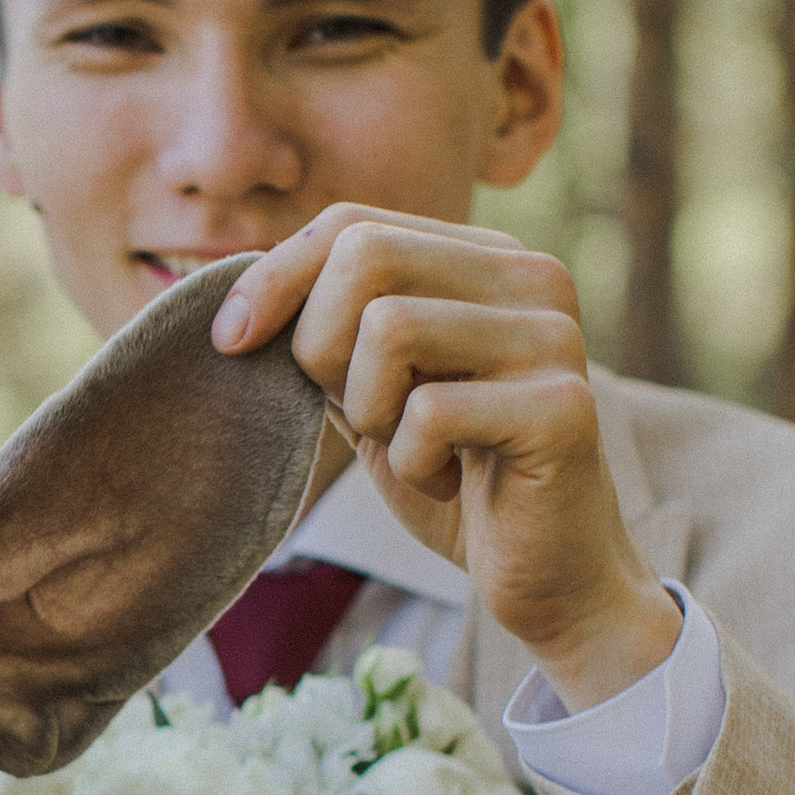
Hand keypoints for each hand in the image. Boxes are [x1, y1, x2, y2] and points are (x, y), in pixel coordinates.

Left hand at [212, 207, 681, 711]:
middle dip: (319, 345)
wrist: (546, 571)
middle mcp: (531, 276)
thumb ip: (325, 330)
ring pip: (390, 327)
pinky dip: (413, 462)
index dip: (273, 278)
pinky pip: (428, 412)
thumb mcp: (369, 388)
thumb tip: (238, 295)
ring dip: (368, 410)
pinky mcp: (564, 408)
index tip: (230, 342)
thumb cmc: (452, 475)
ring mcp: (555, 336)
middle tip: (357, 415)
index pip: (351, 223)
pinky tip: (450, 480)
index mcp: (485, 257)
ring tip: (409, 447)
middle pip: (364, 256)